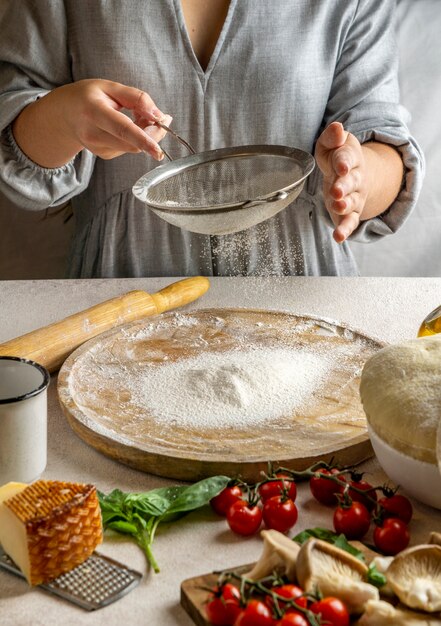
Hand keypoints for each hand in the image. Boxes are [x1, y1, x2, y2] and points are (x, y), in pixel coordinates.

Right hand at [59, 79, 171, 159]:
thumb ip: (137, 98)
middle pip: (133, 143)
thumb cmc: (88, 97)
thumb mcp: (110, 87)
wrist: (65, 115)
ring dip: (146, 134)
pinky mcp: (104, 155)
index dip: (143, 139)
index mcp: (93, 112)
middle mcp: (93, 134)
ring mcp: (98, 148)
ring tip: (139, 116)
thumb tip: (159, 116)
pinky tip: (130, 126)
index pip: (122, 129)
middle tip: (163, 118)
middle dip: (154, 133)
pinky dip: (138, 139)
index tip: (158, 149)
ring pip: (134, 147)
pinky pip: (130, 148)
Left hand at [315, 122, 368, 242]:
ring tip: (337, 206)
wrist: (349, 172)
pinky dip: (345, 230)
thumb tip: (337, 127)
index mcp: (351, 157)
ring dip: (345, 206)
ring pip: (353, 202)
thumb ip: (332, 137)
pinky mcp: (349, 213)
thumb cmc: (336, 156)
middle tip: (337, 191)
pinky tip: (338, 237)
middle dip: (345, 186)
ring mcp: (354, 197)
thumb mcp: (331, 143)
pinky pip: (350, 222)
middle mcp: (356, 178)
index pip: (347, 158)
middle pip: (352, 182)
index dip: (344, 162)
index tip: (341, 166)